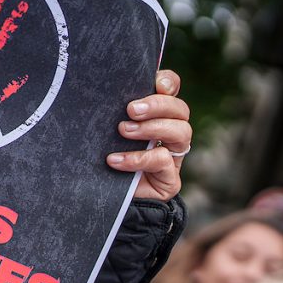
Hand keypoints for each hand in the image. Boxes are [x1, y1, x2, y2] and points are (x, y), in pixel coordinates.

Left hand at [107, 69, 190, 200]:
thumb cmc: (101, 157)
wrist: (101, 199)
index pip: (171, 89)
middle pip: (180, 109)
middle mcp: (170, 133)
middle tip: (131, 109)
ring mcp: (173, 156)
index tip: (156, 84)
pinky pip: (163, 161)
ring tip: (123, 130)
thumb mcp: (105, 132)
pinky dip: (138, 158)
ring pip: (181, 132)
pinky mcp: (170, 179)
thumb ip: (112, 111)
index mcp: (157, 115)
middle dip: (158, 106)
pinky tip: (115, 160)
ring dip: (151, 129)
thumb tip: (105, 87)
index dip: (168, 83)